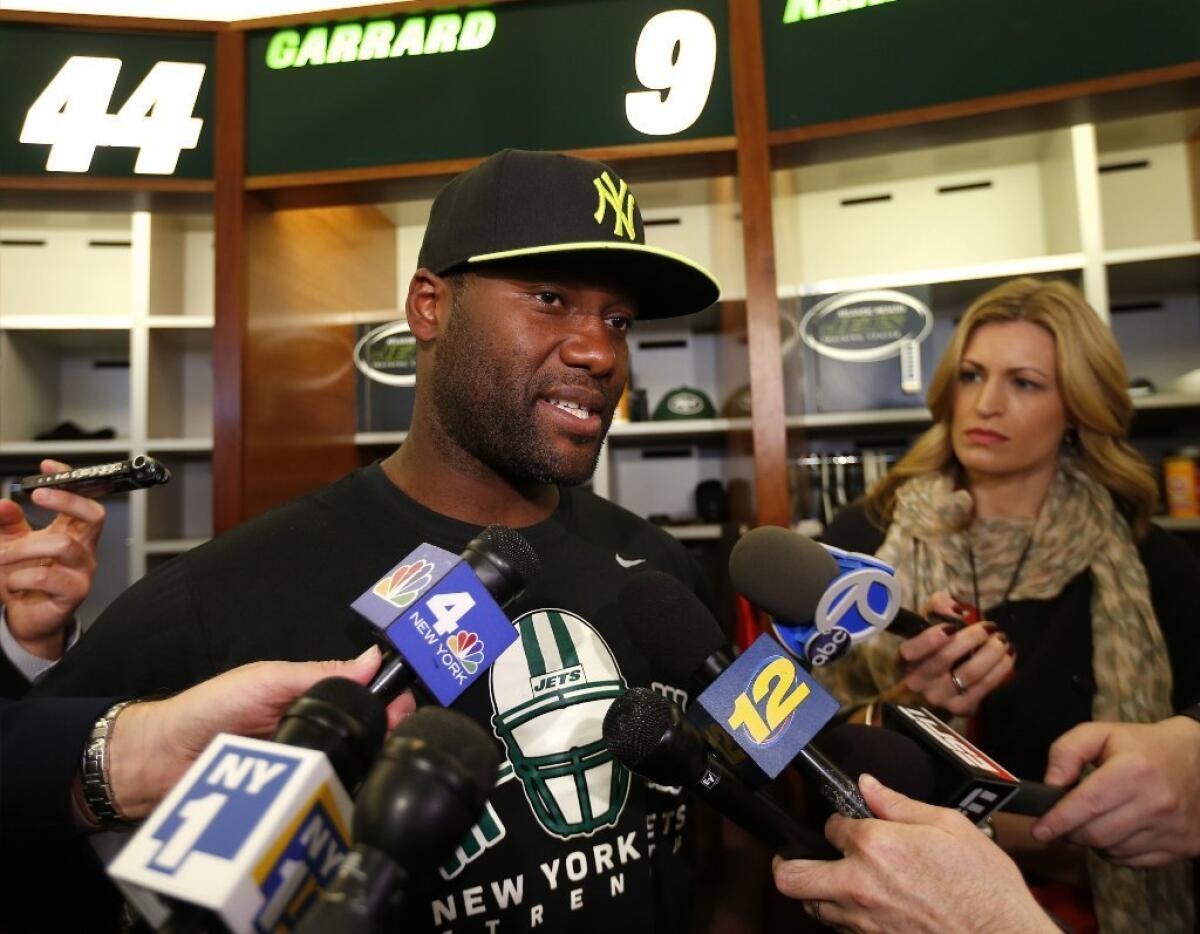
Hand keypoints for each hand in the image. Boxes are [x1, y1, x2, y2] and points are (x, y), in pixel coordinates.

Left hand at [0, 460, 104, 659]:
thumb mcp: (11, 543)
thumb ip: (7, 522)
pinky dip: (20, 577)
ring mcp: (82, 571)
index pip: (83, 499)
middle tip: (37, 494)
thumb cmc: (24, 579)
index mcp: (72, 532)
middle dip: (67, 500)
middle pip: (94, 515)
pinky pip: (46, 576)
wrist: (25, 618)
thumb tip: (4, 503)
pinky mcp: (74, 592)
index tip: (49, 466)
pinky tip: (14, 583)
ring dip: (24, 547)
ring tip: (1, 556)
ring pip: (62, 545)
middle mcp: (83, 548)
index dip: (70, 480)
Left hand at [100, 646, 414, 820]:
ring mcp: (306, 772)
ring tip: (380, 767)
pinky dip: (339, 800)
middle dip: (385, 736)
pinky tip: (354, 797)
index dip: (390, 701)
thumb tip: (376, 658)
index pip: (365, 700)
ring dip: (366, 769)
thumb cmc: (210, 709)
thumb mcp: (268, 680)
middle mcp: (316, 736)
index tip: (407, 705)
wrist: (159, 762)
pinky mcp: (294, 805)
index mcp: (314, 701)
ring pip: (351, 773)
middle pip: (366, 739)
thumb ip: (320, 674)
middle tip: (395, 737)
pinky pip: (324, 803)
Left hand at [773, 775, 1055, 933]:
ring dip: (816, 892)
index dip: (839, 822)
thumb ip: (898, 804)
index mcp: (877, 846)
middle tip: (797, 856)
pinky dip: (841, 918)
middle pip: (792, 877)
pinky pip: (839, 931)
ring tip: (832, 881)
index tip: (850, 824)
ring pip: (812, 908)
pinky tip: (861, 907)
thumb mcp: (950, 825)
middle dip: (789, 863)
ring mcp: (863, 923)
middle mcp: (860, 886)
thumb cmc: (985, 886)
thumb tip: (867, 785)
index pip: (831, 826)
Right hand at [896, 591, 1013, 715]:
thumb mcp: (929, 624)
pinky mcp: (960, 708)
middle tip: (990, 627)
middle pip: (945, 658)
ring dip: (991, 652)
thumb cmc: (933, 649)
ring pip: (970, 672)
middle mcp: (918, 681)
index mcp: (905, 660)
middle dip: (972, 638)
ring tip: (1002, 640)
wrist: (934, 690)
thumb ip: (939, 607)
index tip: (952, 627)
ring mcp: (940, 697)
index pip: (911, 651)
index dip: (930, 639)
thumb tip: (957, 610)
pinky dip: (1000, 669)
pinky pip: (985, 686)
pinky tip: (1007, 656)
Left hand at [1032, 717, 1199, 866]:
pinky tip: (1118, 830)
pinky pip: (1134, 862)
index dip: (1059, 820)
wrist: (1199, 759)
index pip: (1089, 804)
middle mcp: (1156, 803)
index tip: (1039, 830)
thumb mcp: (1101, 733)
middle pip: (1097, 833)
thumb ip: (1067, 752)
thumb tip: (1051, 784)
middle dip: (1071, 831)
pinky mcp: (1184, 847)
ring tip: (1095, 819)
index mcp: (1134, 771)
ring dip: (1094, 841)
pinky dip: (1117, 851)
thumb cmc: (1143, 746)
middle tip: (1064, 821)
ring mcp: (1173, 829)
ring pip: (1113, 850)